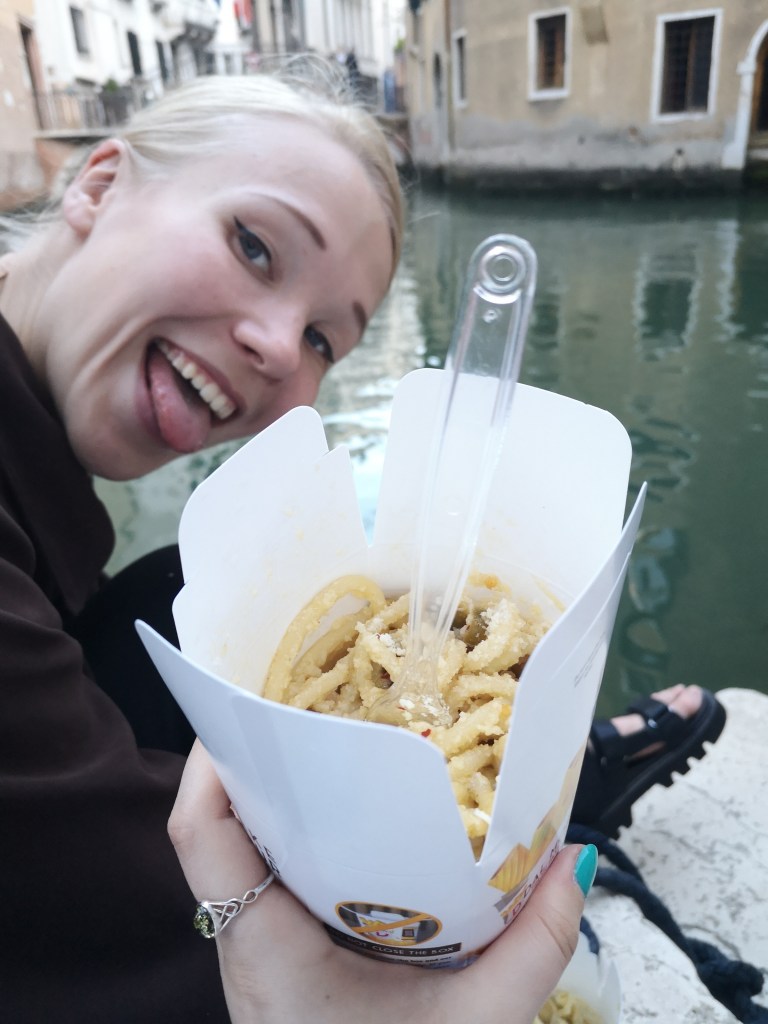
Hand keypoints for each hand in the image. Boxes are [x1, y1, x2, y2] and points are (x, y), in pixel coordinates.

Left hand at [170, 741, 591, 1023]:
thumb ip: (536, 948)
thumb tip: (573, 859)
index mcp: (267, 946)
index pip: (201, 834)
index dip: (213, 762)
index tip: (249, 708)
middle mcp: (245, 935)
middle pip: (220, 818)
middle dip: (257, 753)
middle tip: (313, 703)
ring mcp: (255, 942)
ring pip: (240, 841)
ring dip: (275, 786)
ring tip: (329, 736)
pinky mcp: (276, 948)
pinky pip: (267, 868)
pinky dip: (297, 827)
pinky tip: (346, 807)